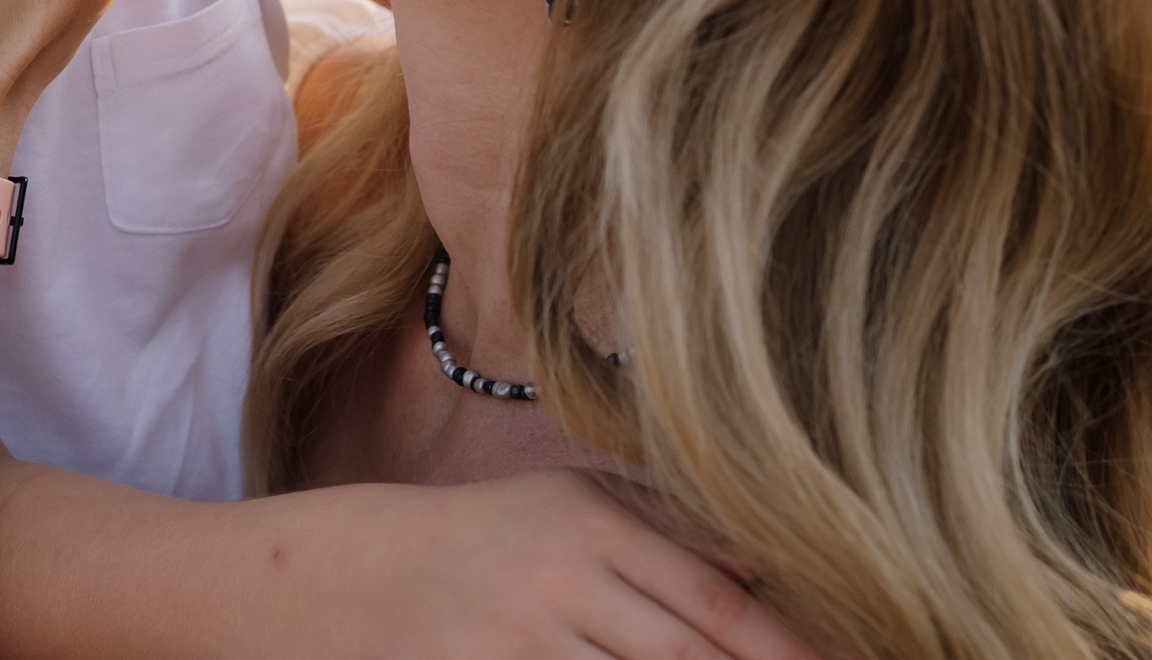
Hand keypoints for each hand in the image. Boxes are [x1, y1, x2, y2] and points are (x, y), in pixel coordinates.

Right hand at [314, 470, 812, 659]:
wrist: (370, 573)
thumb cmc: (497, 536)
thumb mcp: (575, 506)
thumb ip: (668, 528)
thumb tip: (766, 563)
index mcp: (592, 523)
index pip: (711, 597)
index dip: (781, 647)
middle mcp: (559, 578)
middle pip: (683, 657)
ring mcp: (518, 640)